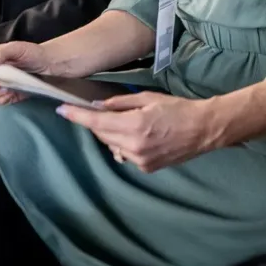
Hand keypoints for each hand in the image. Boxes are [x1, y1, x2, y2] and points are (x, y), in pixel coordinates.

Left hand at [58, 92, 215, 172]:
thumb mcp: (149, 98)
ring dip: (113, 134)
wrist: (203, 129)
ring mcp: (139, 160)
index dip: (77, 116)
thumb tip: (99, 106)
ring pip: (113, 146)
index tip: (62, 110)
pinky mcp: (146, 168)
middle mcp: (134, 146)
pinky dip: (126, 144)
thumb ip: (121, 103)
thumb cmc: (178, 108)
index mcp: (134, 125)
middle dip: (98, 122)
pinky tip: (141, 136)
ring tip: (129, 123)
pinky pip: (126, 155)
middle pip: (102, 135)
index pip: (97, 122)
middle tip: (103, 110)